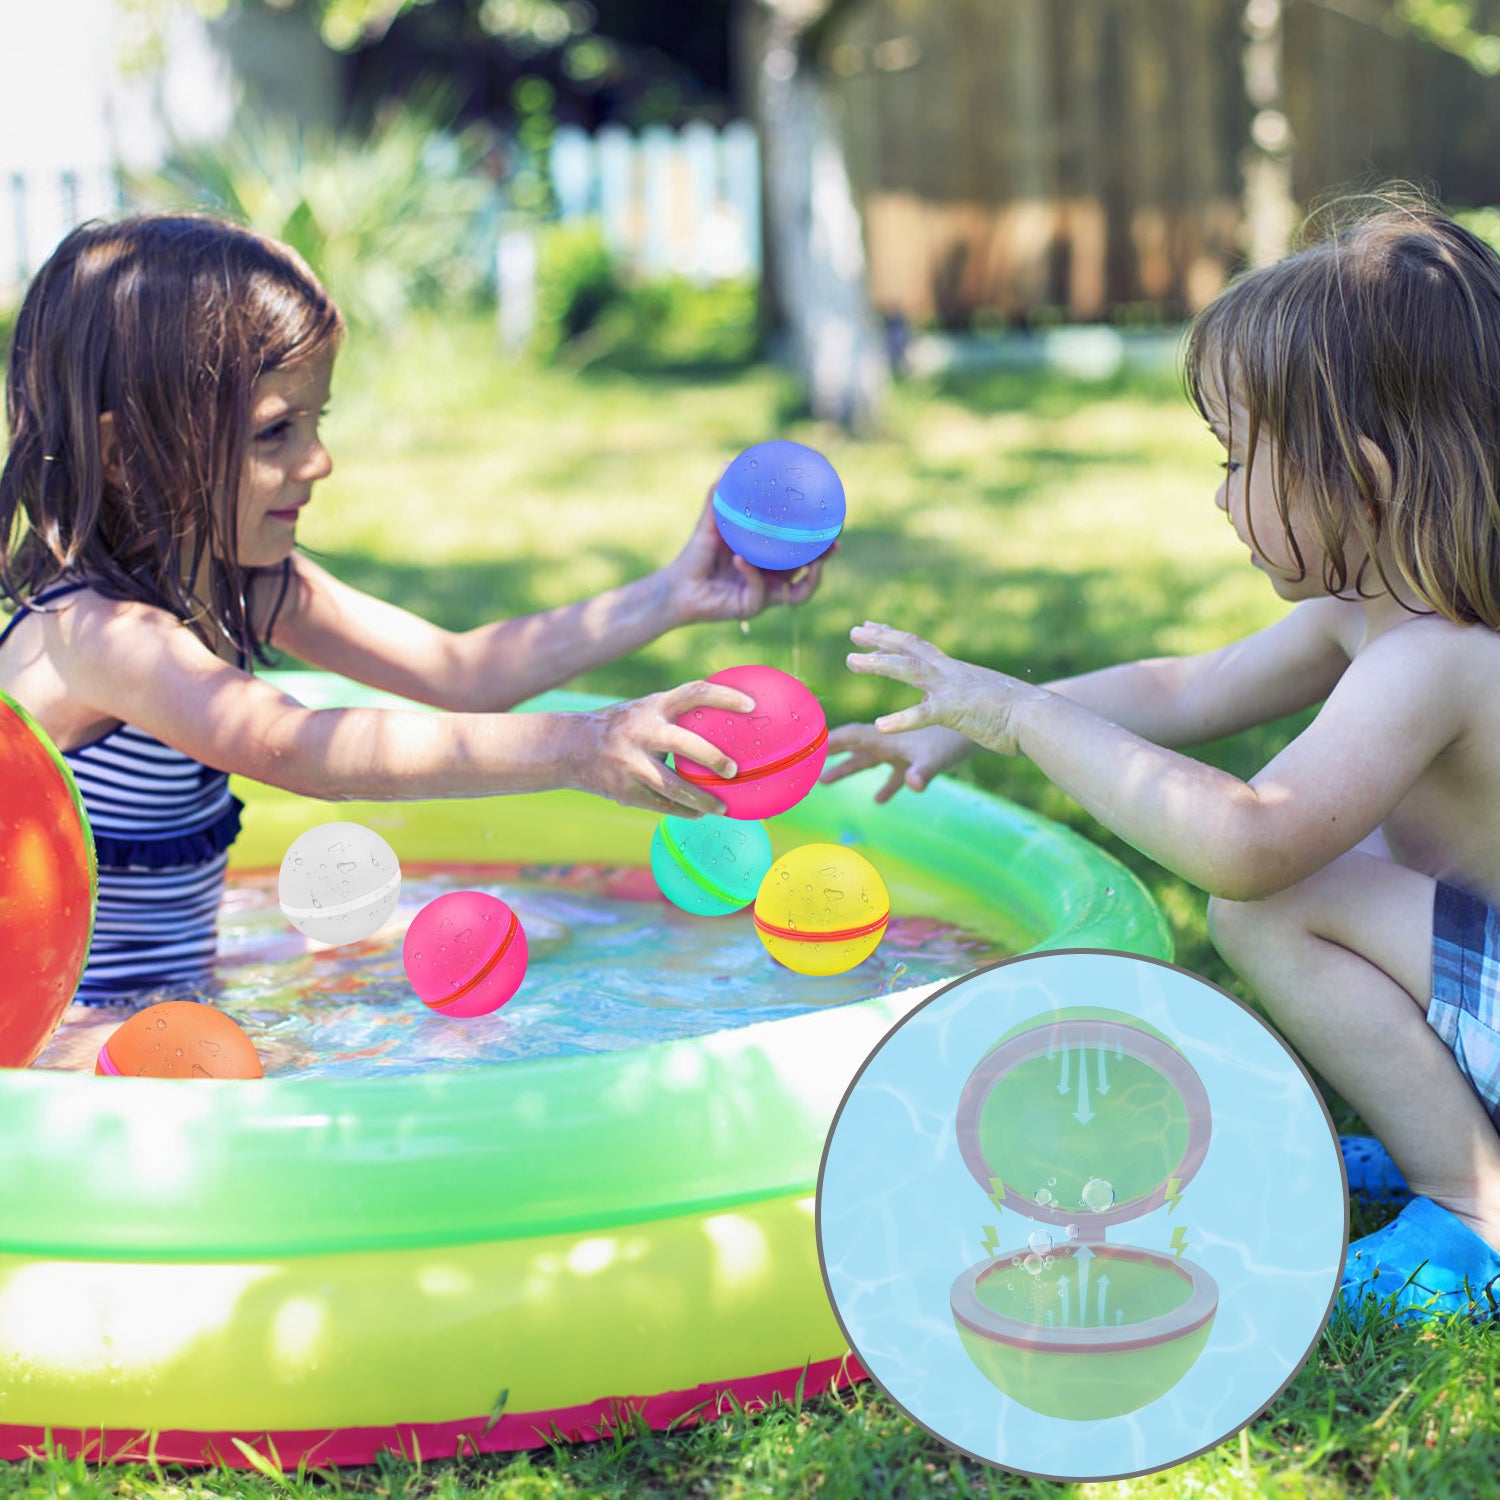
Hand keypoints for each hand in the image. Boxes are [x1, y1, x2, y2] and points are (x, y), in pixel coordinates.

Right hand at [574, 678, 756, 816]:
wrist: (571, 748)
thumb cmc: (624, 726)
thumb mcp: (647, 710)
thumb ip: (678, 714)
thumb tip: (729, 721)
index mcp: (654, 706)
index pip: (693, 693)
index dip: (724, 696)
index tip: (751, 704)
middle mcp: (642, 731)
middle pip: (683, 744)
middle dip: (712, 757)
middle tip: (734, 770)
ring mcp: (631, 762)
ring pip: (672, 785)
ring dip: (701, 799)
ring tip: (723, 808)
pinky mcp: (624, 789)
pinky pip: (660, 805)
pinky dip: (683, 810)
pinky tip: (698, 814)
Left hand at [661, 483, 834, 624]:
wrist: (677, 586)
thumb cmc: (696, 554)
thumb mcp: (711, 522)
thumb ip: (719, 496)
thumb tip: (728, 463)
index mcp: (772, 558)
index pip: (805, 548)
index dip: (823, 537)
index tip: (835, 518)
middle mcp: (774, 578)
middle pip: (813, 571)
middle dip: (828, 558)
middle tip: (836, 542)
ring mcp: (765, 595)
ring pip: (800, 592)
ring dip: (811, 578)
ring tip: (814, 562)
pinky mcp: (750, 608)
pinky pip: (759, 590)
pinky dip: (751, 573)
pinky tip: (741, 559)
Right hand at [819, 721, 972, 802]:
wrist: (986, 728)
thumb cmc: (957, 741)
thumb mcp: (936, 759)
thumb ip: (921, 773)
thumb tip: (912, 786)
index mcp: (888, 738)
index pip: (850, 737)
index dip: (827, 742)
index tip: (804, 746)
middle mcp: (891, 742)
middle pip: (852, 748)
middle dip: (829, 755)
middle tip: (804, 765)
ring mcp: (903, 752)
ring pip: (868, 761)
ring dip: (847, 770)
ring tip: (824, 781)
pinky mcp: (917, 762)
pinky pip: (894, 776)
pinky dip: (885, 786)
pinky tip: (879, 800)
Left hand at [844, 622, 1048, 755]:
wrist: (1040, 717)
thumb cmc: (1017, 713)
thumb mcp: (980, 698)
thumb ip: (957, 698)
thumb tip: (941, 702)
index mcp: (955, 670)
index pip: (917, 646)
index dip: (892, 636)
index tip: (871, 626)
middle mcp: (950, 673)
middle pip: (907, 648)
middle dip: (879, 639)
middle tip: (853, 632)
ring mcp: (952, 689)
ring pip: (907, 670)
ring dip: (877, 664)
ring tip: (851, 661)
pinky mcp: (956, 711)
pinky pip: (923, 714)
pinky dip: (901, 720)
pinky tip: (880, 726)